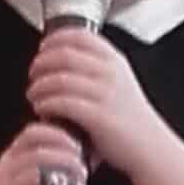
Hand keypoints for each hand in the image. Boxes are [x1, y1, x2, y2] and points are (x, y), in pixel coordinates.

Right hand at [0, 122, 85, 184]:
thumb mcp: (41, 184)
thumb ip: (55, 165)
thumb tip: (90, 147)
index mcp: (11, 159)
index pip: (31, 134)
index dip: (57, 135)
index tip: (79, 147)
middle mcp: (3, 173)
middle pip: (35, 153)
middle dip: (65, 158)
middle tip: (84, 170)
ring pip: (33, 176)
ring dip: (62, 180)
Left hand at [27, 29, 164, 175]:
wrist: (150, 148)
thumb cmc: (131, 120)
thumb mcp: (120, 83)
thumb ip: (97, 70)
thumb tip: (65, 62)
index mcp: (114, 61)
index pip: (79, 36)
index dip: (54, 40)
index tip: (43, 48)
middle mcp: (109, 73)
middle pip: (63, 55)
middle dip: (41, 63)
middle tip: (33, 74)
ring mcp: (104, 94)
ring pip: (59, 79)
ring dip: (39, 86)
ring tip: (34, 95)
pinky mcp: (97, 116)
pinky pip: (62, 103)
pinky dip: (46, 104)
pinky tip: (42, 109)